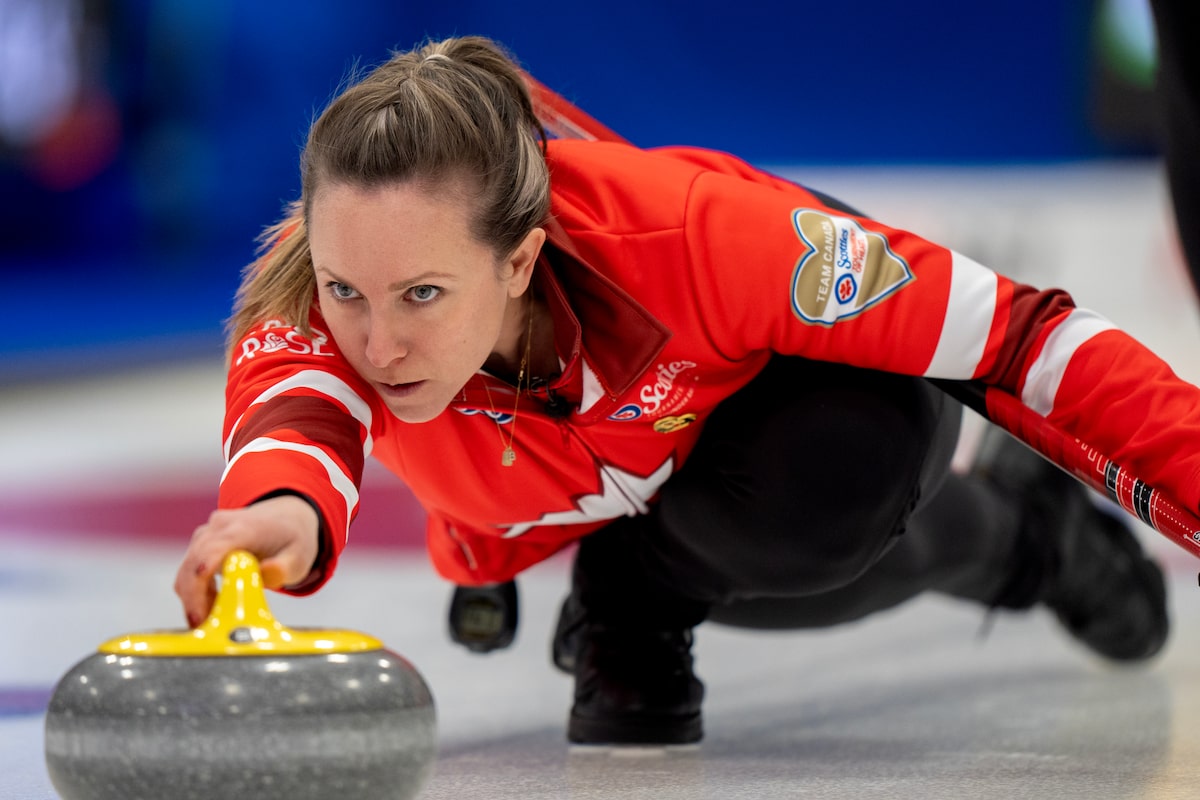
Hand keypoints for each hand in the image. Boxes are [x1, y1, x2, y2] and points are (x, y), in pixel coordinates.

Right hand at [173, 494, 319, 627]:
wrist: (284, 517)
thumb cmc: (291, 538)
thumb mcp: (299, 556)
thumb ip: (284, 568)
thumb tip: (268, 575)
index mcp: (244, 528)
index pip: (214, 550)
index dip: (202, 576)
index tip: (199, 605)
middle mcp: (219, 528)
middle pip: (194, 565)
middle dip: (195, 600)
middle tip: (205, 629)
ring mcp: (206, 535)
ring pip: (187, 571)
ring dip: (195, 599)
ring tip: (217, 619)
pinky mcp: (200, 545)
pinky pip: (189, 573)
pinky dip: (196, 593)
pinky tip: (215, 605)